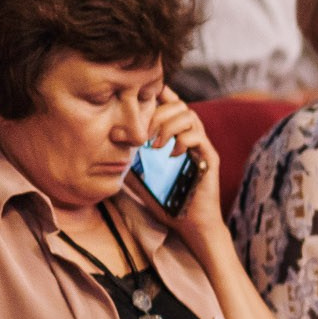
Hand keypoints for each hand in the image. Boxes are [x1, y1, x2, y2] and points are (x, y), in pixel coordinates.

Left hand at [132, 92, 223, 235]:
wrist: (190, 224)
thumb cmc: (167, 201)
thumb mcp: (140, 177)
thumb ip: (130, 160)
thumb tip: (107, 148)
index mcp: (177, 137)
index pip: (172, 105)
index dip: (161, 95)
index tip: (143, 97)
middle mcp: (192, 138)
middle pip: (180, 106)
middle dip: (158, 114)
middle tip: (144, 133)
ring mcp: (202, 147)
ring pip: (190, 117)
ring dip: (168, 126)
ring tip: (156, 144)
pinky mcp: (209, 158)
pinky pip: (198, 137)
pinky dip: (182, 141)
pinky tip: (171, 154)